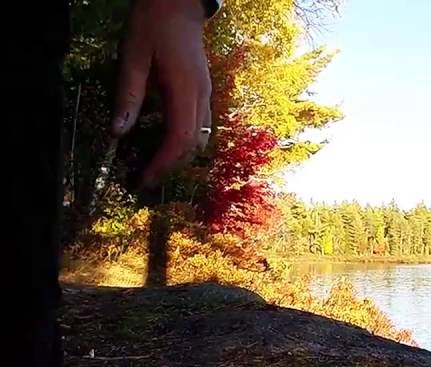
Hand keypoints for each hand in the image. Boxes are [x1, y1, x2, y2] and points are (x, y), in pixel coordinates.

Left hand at [111, 0, 211, 188]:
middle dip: (170, 166)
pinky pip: (199, 127)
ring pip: (200, 139)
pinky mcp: (203, 93)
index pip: (179, 139)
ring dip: (179, 157)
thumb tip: (118, 133)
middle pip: (194, 146)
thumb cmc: (153, 26)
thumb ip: (128, 97)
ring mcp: (206, 95)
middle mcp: (202, 97)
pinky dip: (183, 143)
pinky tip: (164, 144)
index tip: (143, 179)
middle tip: (144, 179)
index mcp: (185, 90)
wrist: (178, 5)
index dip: (162, 164)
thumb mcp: (132, 58)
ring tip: (153, 165)